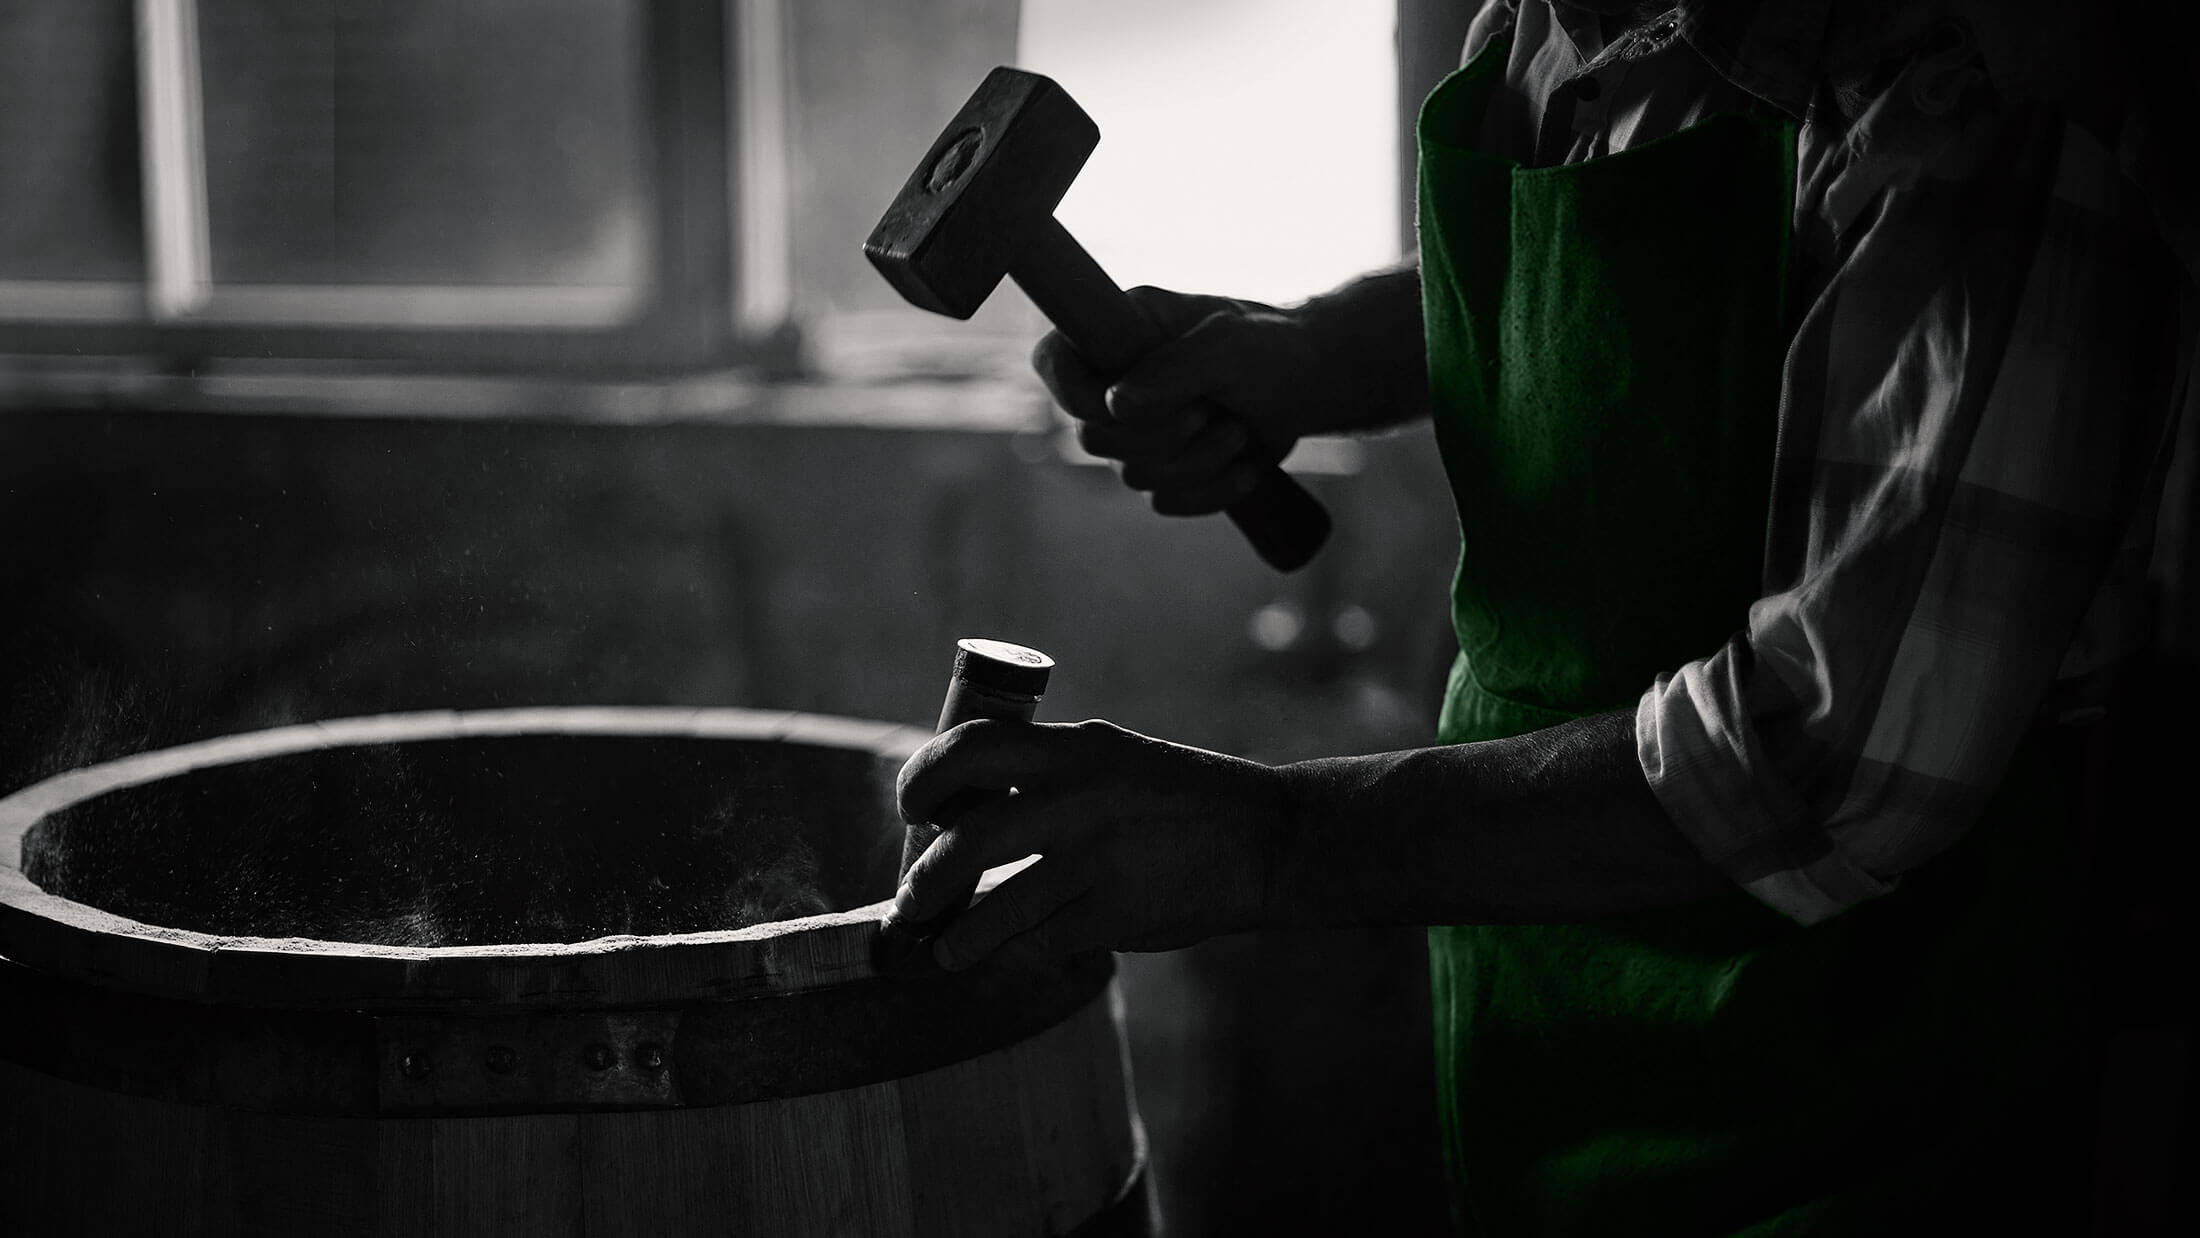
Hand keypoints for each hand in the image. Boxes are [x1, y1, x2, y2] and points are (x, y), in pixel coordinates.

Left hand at [888, 718, 1294, 969]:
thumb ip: (1047, 776)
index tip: (912, 808)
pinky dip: (1012, 952)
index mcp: (1074, 749)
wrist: (1266, 837)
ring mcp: (1097, 859)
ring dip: (957, 937)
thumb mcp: (1111, 759)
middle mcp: (1079, 797)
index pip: (968, 748)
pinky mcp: (1116, 913)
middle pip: (965, 841)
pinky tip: (1004, 955)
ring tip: (945, 949)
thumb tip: (960, 816)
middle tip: (911, 900)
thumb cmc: (1176, 800)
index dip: (923, 780)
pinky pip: (1039, 941)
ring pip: (994, 908)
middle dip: (923, 881)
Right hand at [1033, 287, 1324, 515]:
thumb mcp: (1229, 346)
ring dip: (1196, 462)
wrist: (1317, 386)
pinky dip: (1211, 490)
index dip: (1072, 393)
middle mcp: (1119, 382)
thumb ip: (1172, 369)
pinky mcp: (1168, 470)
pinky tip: (1245, 465)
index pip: (1055, 363)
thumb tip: (1114, 403)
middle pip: (1093, 437)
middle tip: (1207, 413)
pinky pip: (1165, 502)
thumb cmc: (1274, 348)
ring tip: (1238, 431)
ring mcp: (1141, 431)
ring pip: (1131, 476)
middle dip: (1158, 437)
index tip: (1114, 404)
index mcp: (1120, 333)